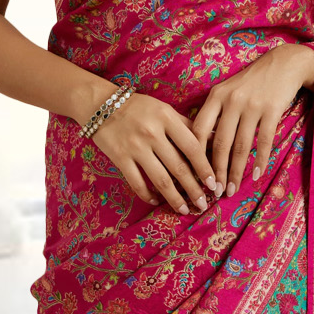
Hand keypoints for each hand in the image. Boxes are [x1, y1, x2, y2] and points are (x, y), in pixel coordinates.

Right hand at [90, 89, 215, 213]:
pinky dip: (147, 195)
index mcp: (167, 118)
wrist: (101, 104)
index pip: (192, 148)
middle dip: (194, 190)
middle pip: (179, 168)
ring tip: (185, 210)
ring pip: (160, 179)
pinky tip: (156, 202)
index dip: (205, 168)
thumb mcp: (165, 109)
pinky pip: (137, 183)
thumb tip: (213, 140)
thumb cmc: (139, 107)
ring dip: (174, 199)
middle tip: (203, 204)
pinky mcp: (120, 158)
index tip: (213, 184)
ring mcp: (135, 147)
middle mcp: (152, 133)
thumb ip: (186, 125)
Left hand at [191, 43, 313, 196]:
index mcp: (216, 96)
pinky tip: (256, 175)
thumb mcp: (227, 90)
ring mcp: (252, 105)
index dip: (195, 155)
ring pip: (241, 146)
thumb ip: (215, 113)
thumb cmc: (251, 82)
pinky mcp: (273, 110)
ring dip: (236, 171)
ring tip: (232, 189)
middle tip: (213, 192)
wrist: (283, 63)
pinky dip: (260, 160)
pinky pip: (264, 141)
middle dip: (215, 171)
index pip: (198, 129)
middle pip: (219, 143)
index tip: (194, 175)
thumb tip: (200, 147)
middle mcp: (231, 100)